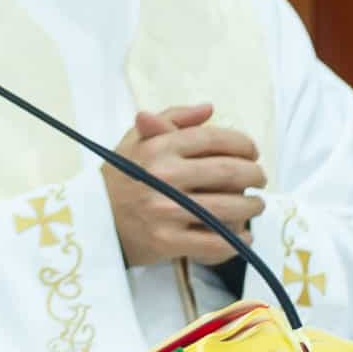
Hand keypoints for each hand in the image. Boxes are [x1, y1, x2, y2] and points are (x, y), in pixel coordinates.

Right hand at [103, 102, 265, 267]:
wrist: (93, 222)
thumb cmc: (121, 177)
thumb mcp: (136, 139)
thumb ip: (172, 118)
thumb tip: (209, 109)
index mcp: (158, 146)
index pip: (216, 139)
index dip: (244, 144)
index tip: (252, 152)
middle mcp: (163, 176)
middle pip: (230, 172)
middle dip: (255, 175)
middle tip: (259, 180)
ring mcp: (166, 211)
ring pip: (230, 208)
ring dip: (252, 208)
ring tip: (254, 206)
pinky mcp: (167, 242)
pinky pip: (216, 242)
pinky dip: (237, 240)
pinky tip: (243, 236)